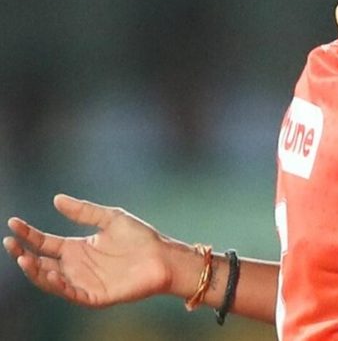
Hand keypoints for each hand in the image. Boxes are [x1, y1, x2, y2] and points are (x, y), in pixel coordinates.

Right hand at [4, 194, 183, 307]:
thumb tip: (56, 199)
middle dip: (22, 253)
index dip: (27, 234)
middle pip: (40, 262)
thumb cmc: (141, 238)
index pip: (44, 242)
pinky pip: (69, 293)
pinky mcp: (94, 296)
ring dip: (34, 271)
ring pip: (50, 280)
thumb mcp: (111, 218)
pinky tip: (48, 272)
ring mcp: (83, 282)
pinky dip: (56, 285)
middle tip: (9, 242)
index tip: (13, 223)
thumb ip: (84, 211)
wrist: (165, 257)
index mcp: (77, 248)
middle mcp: (75, 267)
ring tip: (23, 258)